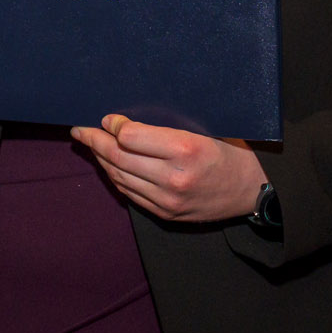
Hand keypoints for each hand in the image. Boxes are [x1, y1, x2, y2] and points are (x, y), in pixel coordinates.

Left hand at [70, 113, 266, 222]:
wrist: (251, 192)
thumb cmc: (229, 152)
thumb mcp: (205, 129)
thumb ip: (166, 125)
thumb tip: (125, 118)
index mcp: (186, 150)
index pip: (130, 137)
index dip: (113, 125)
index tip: (108, 118)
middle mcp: (174, 178)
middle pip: (118, 157)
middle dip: (94, 140)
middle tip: (80, 130)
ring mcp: (167, 201)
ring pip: (119, 176)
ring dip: (100, 159)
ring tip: (90, 144)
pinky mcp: (165, 214)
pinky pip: (128, 193)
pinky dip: (115, 176)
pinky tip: (108, 164)